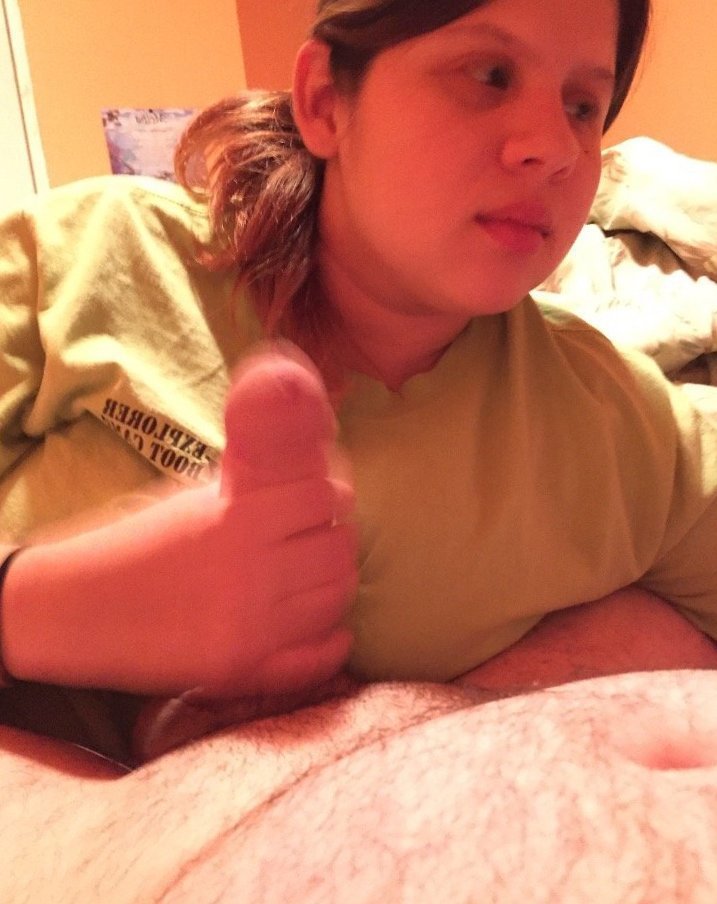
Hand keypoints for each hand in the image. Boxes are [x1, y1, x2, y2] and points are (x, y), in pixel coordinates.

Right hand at [2, 348, 357, 696]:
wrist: (77, 607)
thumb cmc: (138, 542)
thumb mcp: (194, 497)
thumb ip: (253, 484)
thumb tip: (310, 467)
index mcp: (236, 518)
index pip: (324, 496)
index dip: (330, 494)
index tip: (319, 498)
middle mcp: (251, 571)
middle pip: (339, 548)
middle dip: (334, 536)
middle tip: (316, 537)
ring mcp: (251, 626)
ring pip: (336, 599)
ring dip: (333, 583)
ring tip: (312, 576)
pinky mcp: (244, 670)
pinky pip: (318, 660)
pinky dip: (330, 641)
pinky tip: (326, 626)